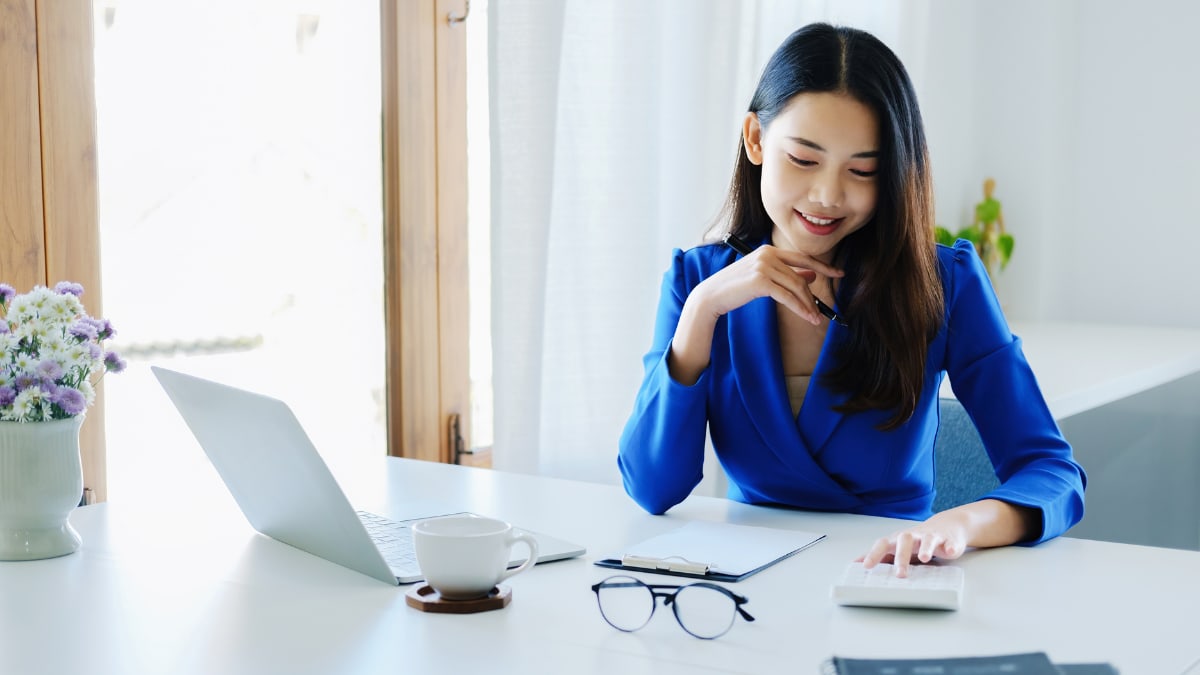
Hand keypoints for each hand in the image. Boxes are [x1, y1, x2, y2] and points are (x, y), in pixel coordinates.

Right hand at [696, 245, 842, 325]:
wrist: (712, 296)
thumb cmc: (736, 287)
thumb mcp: (763, 277)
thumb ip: (786, 273)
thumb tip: (811, 275)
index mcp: (769, 250)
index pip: (802, 257)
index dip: (823, 266)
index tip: (838, 273)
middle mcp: (767, 254)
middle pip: (800, 276)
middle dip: (813, 295)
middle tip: (821, 311)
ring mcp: (763, 266)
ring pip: (796, 287)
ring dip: (808, 305)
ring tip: (814, 318)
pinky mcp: (760, 281)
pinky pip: (787, 297)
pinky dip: (800, 308)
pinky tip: (807, 317)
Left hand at [856, 500, 1038, 576]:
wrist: (946, 527)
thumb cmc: (917, 541)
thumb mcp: (897, 547)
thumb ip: (879, 555)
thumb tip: (856, 562)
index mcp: (898, 540)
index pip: (883, 544)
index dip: (874, 554)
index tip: (866, 566)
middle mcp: (913, 536)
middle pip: (904, 541)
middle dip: (901, 557)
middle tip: (900, 575)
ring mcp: (931, 537)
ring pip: (927, 539)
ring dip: (925, 548)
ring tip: (925, 558)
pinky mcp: (948, 540)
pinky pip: (950, 542)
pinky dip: (950, 546)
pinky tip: (950, 551)